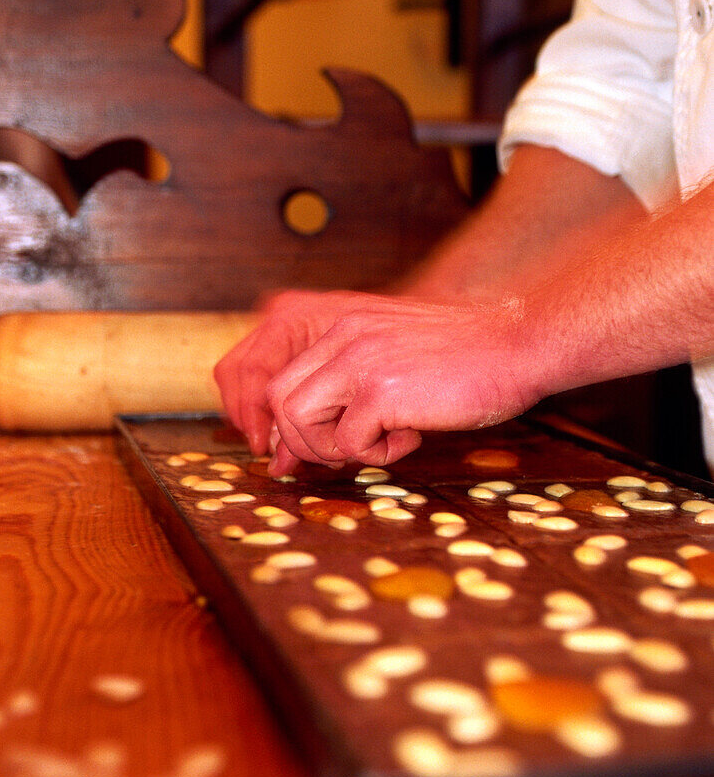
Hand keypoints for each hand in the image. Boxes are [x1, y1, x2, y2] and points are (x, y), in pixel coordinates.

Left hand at [216, 289, 538, 472]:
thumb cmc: (461, 357)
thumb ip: (342, 384)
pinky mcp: (381, 390)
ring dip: (328, 446)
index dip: (259, 410)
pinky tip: (408, 438)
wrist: (518, 344)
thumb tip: (288, 450)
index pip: (262, 360)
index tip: (281, 444)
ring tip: (373, 443)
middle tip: (332, 455)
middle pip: (274, 397)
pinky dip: (374, 453)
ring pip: (295, 418)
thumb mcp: (389, 352)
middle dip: (295, 440)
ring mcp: (358, 358)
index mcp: (338, 320)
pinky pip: (347, 441)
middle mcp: (340, 333)